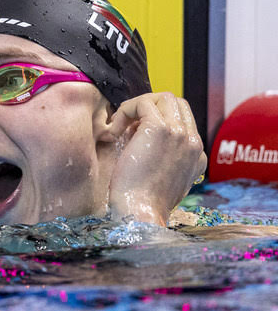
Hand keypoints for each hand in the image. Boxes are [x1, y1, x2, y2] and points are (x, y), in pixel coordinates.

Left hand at [106, 92, 206, 225]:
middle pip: (175, 103)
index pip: (182, 119)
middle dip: (148, 107)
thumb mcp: (160, 181)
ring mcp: (179, 133)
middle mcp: (192, 141)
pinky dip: (125, 110)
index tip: (133, 136)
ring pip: (163, 97)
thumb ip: (162, 160)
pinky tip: (113, 131)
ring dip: (137, 106)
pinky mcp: (160, 129)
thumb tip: (141, 139)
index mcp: (196, 155)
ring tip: (120, 127)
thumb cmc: (141, 202)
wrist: (141, 213)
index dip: (155, 120)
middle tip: (126, 126)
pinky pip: (143, 103)